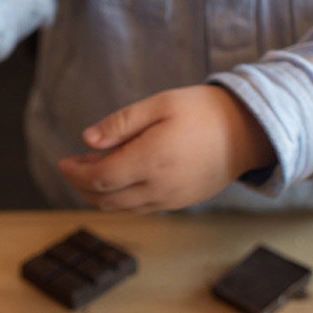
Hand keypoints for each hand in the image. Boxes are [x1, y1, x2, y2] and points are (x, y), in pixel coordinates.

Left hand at [57, 85, 275, 212]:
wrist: (249, 131)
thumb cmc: (204, 111)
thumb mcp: (159, 104)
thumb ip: (120, 124)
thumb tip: (87, 139)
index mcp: (151, 160)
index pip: (99, 178)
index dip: (74, 173)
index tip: (62, 162)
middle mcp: (159, 187)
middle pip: (104, 199)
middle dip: (80, 185)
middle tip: (71, 166)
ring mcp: (170, 199)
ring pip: (120, 208)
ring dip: (97, 194)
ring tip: (92, 169)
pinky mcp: (179, 203)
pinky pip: (139, 208)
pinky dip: (118, 199)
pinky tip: (117, 178)